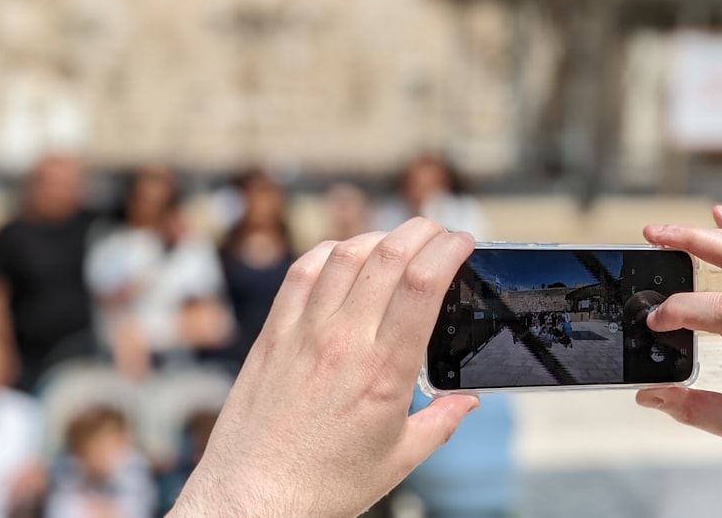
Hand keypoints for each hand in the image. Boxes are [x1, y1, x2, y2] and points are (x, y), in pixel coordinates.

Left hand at [170, 218, 478, 517]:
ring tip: (400, 241)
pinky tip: (345, 254)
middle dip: (423, 231)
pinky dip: (330, 252)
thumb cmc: (325, 485)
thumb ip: (441, 423)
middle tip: (440, 233)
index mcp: (384, 371)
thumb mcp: (399, 460)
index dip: (449, 250)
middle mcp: (343, 341)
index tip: (464, 241)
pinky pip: (302, 273)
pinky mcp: (274, 335)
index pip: (422, 284)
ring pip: (345, 255)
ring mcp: (304, 332)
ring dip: (380, 236)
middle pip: (388, 255)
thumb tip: (467, 402)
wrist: (253, 499)